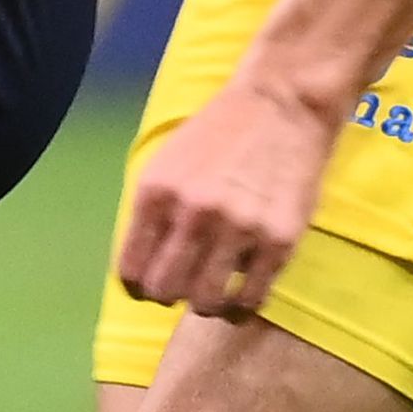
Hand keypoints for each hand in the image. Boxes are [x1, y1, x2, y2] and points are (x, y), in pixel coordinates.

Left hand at [115, 77, 340, 319]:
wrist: (282, 104)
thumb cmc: (219, 134)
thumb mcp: (167, 164)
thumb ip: (152, 214)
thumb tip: (142, 269)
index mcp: (156, 193)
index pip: (131, 271)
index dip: (137, 287)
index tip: (149, 285)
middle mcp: (193, 213)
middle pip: (164, 291)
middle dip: (169, 295)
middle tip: (184, 284)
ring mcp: (238, 229)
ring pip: (205, 302)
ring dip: (205, 304)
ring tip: (214, 290)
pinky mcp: (279, 241)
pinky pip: (250, 299)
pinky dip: (240, 307)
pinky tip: (240, 296)